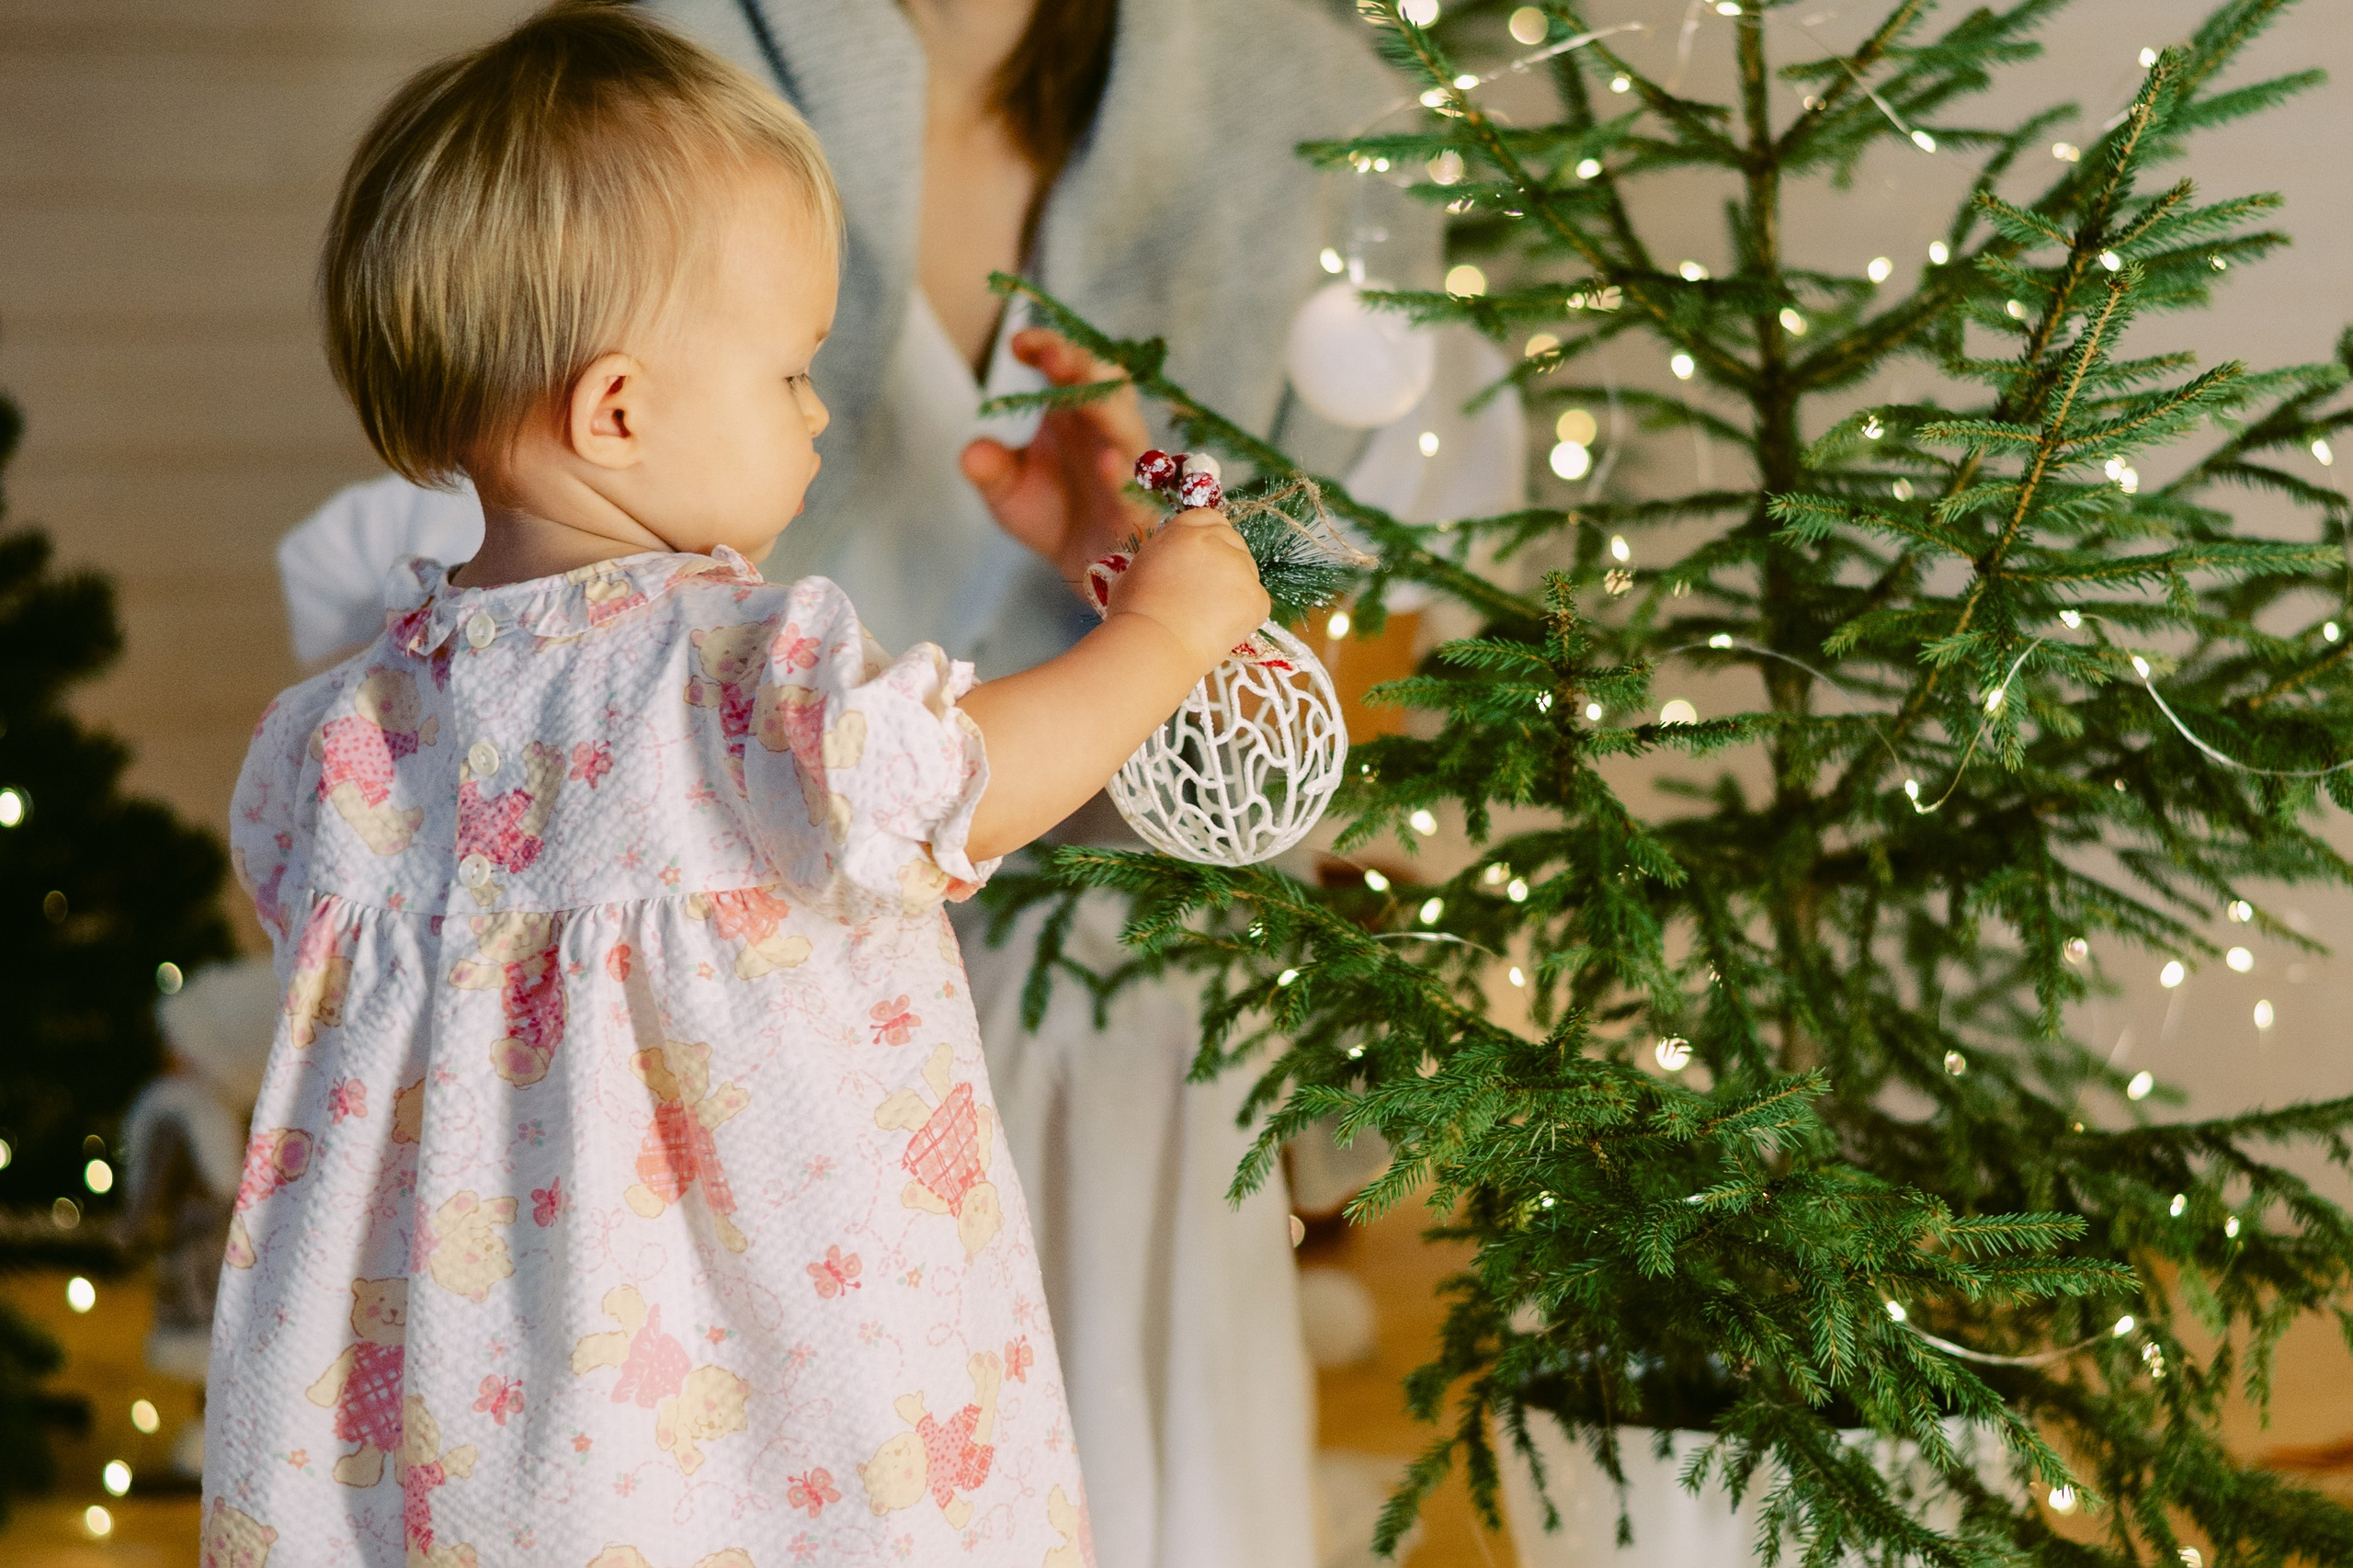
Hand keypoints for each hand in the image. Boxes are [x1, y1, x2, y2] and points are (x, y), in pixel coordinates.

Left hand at [961, 329, 1160, 582]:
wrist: (1087, 572)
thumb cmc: (1054, 515)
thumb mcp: (1009, 491)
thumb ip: (991, 470)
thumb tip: (972, 453)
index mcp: (1075, 413)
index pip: (1068, 367)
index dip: (1048, 348)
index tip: (1018, 343)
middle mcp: (1106, 431)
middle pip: (1103, 385)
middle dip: (1080, 365)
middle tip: (1051, 355)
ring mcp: (1128, 466)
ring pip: (1126, 428)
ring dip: (1104, 408)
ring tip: (1076, 393)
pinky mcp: (1140, 508)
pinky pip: (1138, 488)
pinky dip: (1124, 475)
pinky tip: (1107, 464)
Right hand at [1107, 509, 1269, 672]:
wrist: (1154, 644)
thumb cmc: (1135, 614)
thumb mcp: (1139, 568)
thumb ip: (1163, 557)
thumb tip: (1171, 566)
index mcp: (1183, 532)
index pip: (1209, 518)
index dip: (1210, 536)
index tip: (1206, 555)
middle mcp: (1215, 541)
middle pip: (1233, 541)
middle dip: (1225, 562)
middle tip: (1209, 593)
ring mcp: (1239, 567)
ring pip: (1248, 571)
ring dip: (1235, 587)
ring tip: (1210, 616)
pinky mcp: (1256, 596)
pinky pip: (1258, 601)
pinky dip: (1246, 615)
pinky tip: (1221, 629)